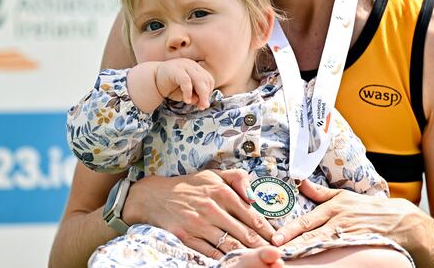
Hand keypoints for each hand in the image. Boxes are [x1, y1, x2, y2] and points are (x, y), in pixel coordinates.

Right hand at [123, 169, 275, 259]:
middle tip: (276, 254)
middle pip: (244, 233)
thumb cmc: (190, 186)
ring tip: (262, 260)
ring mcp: (199, 225)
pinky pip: (211, 252)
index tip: (278, 239)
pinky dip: (226, 258)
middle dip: (263, 245)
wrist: (155, 196)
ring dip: (248, 254)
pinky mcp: (187, 238)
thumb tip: (255, 194)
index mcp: (222, 192)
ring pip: (230, 244)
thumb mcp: (214, 174)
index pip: (252, 215)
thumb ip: (238, 178)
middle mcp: (212, 208)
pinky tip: (237, 261)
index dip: (268, 230)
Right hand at [154, 58, 213, 109]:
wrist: (151, 80)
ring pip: (199, 79)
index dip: (209, 92)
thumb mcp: (184, 93)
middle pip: (206, 79)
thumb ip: (194, 96)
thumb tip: (202, 103)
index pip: (208, 79)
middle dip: (206, 94)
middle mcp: (192, 65)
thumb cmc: (170, 86)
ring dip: (201, 94)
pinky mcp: (175, 69)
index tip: (204, 103)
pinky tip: (187, 100)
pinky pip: (186, 81)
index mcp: (196, 68)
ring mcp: (184, 65)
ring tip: (199, 105)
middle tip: (204, 106)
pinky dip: (188, 92)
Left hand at [271, 179, 418, 250]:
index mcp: (334, 207)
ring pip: (322, 246)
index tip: (275, 237)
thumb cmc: (366, 207)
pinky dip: (325, 259)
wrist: (399, 220)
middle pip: (312, 235)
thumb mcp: (343, 195)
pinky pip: (337, 253)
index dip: (291, 229)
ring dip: (305, 252)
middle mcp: (339, 221)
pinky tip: (314, 264)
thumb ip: (319, 192)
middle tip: (276, 249)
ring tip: (289, 258)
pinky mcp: (356, 245)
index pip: (308, 220)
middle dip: (293, 243)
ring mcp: (348, 235)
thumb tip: (300, 181)